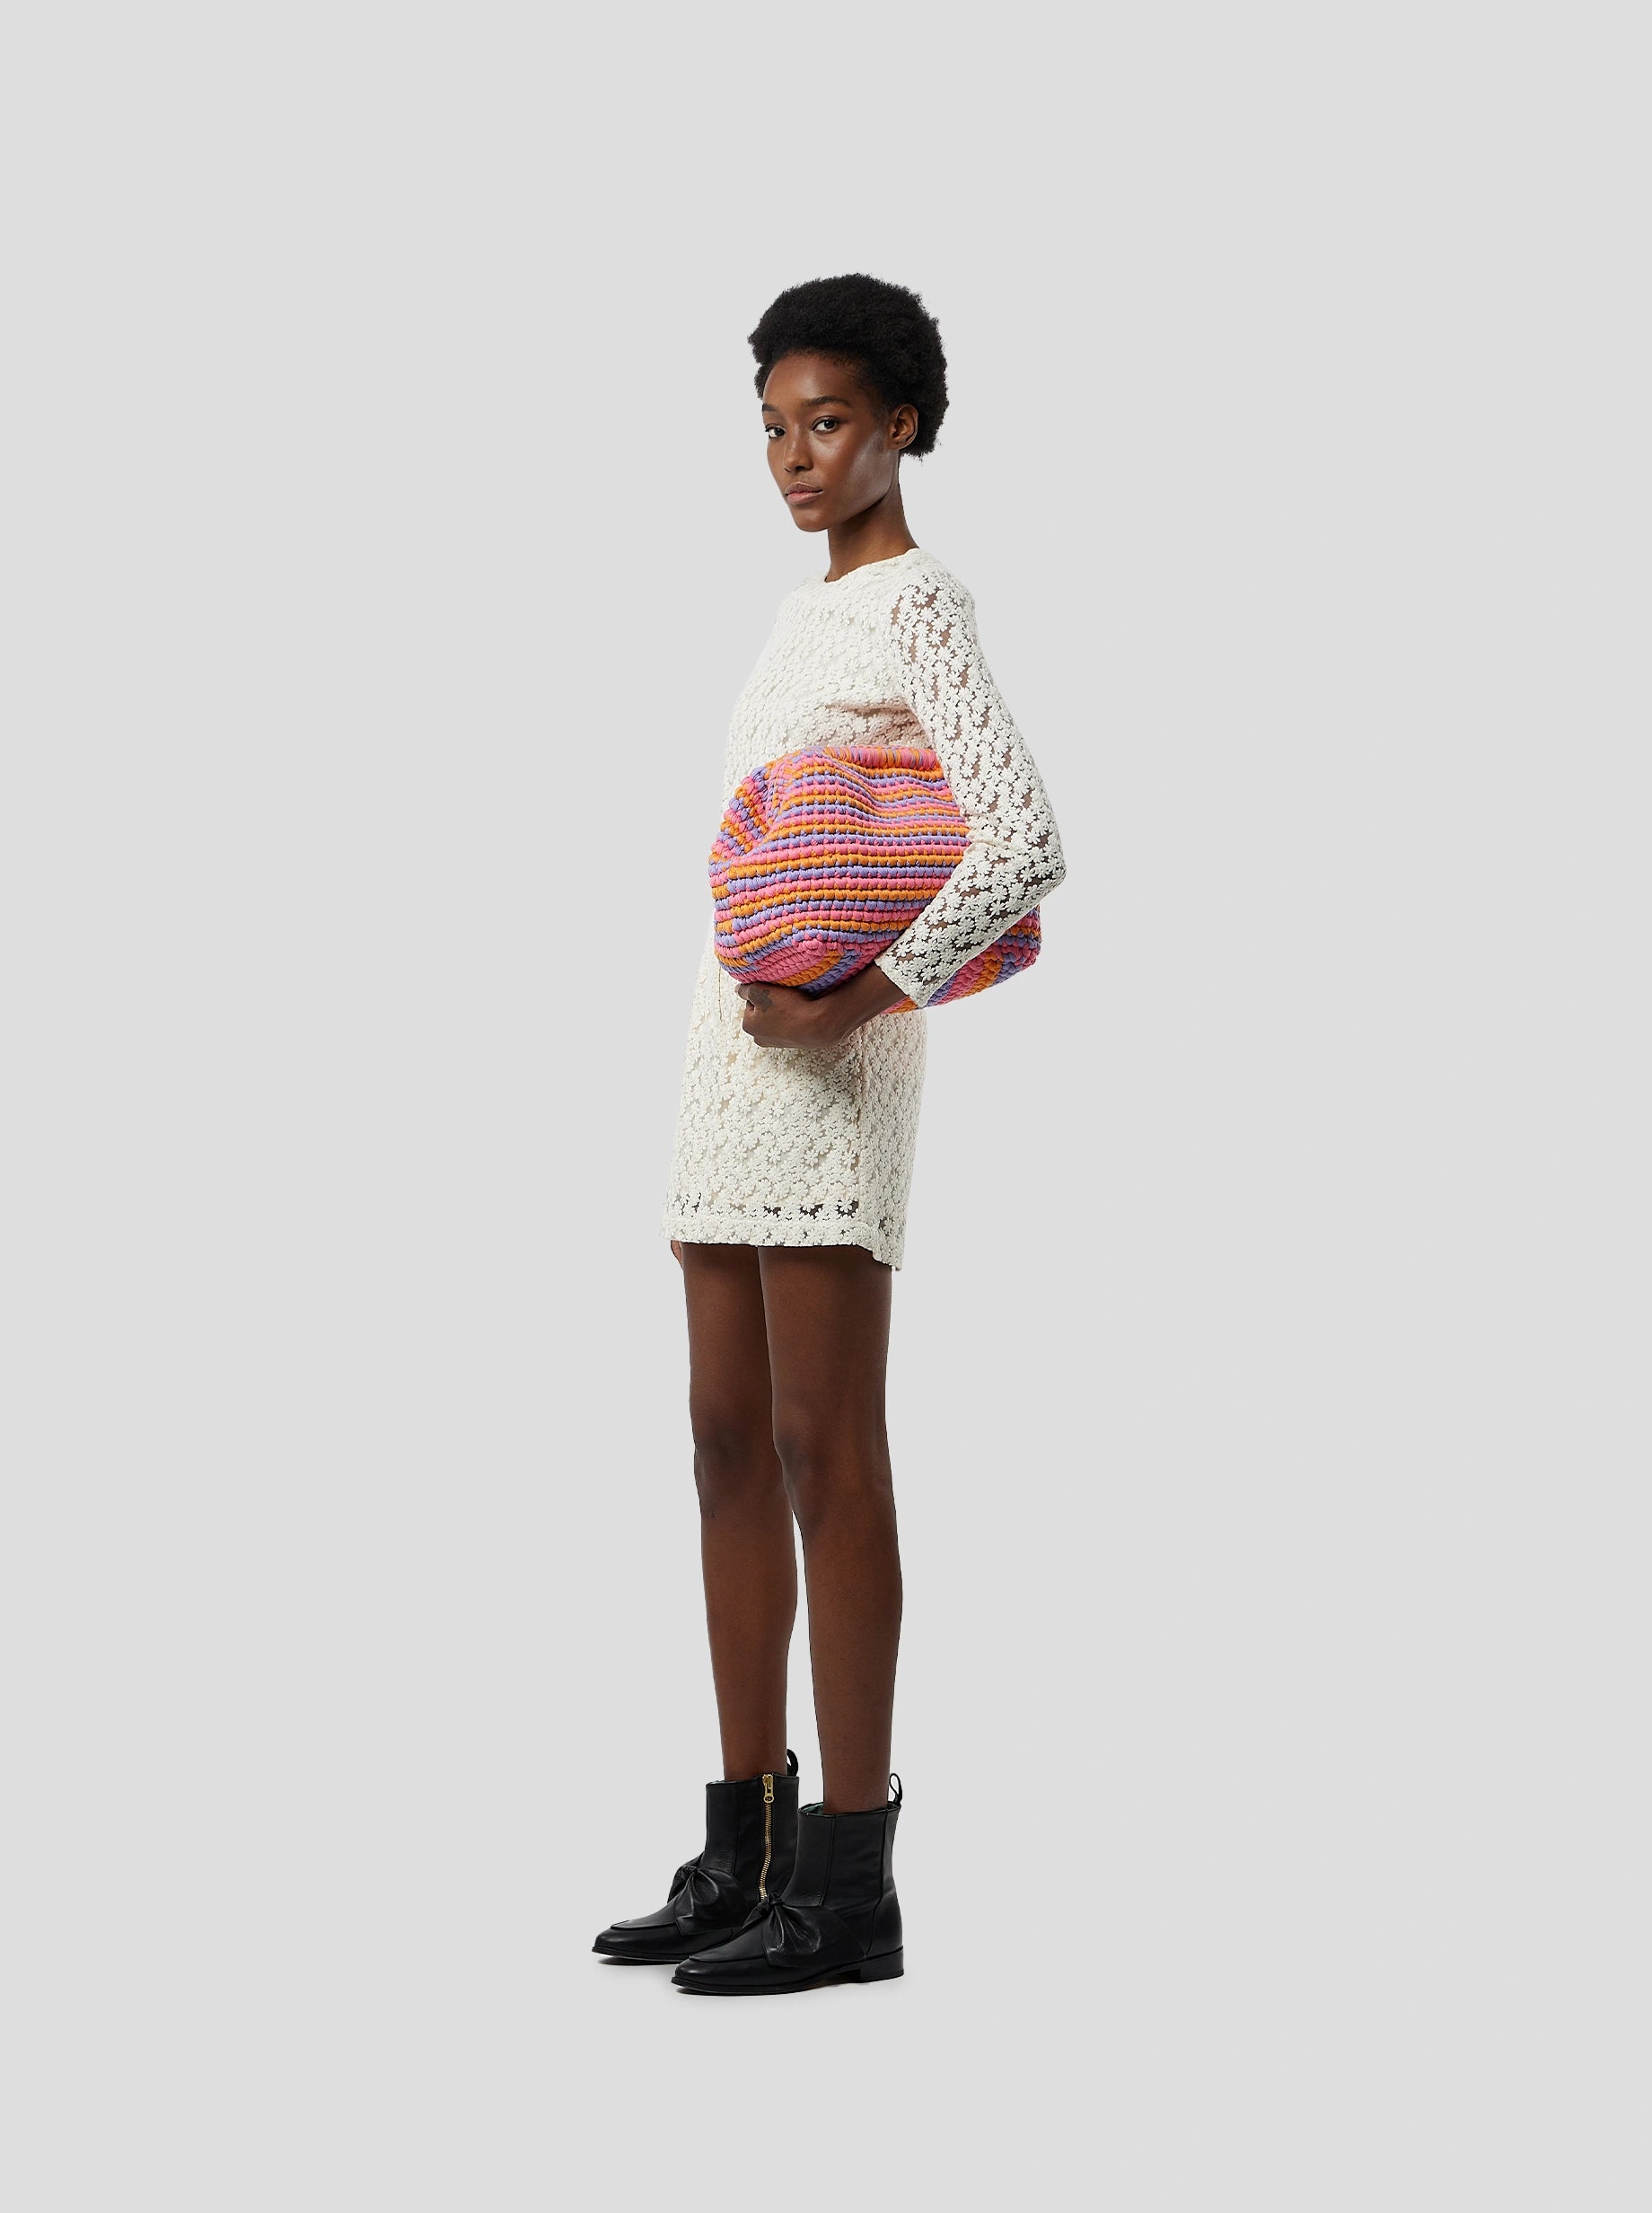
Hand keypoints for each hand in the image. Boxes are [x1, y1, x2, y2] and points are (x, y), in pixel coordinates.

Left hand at [737, 964, 907, 1048]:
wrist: (818, 1025)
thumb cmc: (787, 1008)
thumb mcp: (761, 991)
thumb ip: (746, 989)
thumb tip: (739, 989)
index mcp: (749, 1026)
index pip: (750, 1002)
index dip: (762, 992)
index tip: (773, 989)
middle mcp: (760, 1038)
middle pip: (762, 1012)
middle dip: (771, 1004)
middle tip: (783, 995)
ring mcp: (777, 1043)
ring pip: (776, 1018)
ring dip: (783, 1010)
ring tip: (794, 1002)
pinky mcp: (793, 1043)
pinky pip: (789, 1025)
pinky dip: (793, 1018)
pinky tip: (800, 1011)